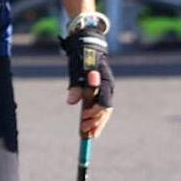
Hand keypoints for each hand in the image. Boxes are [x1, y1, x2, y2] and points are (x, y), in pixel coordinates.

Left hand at [62, 16, 114, 138]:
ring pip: (106, 110)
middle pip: (106, 110)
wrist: (88, 45)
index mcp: (103, 81)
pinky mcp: (104, 90)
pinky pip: (103, 107)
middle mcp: (108, 86)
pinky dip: (97, 118)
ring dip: (97, 123)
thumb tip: (72, 102)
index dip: (94, 114)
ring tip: (89, 135)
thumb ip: (75, 86)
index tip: (83, 121)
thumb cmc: (80, 57)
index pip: (103, 103)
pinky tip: (92, 127)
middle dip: (96, 122)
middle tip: (84, 132)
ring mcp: (107, 88)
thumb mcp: (75, 70)